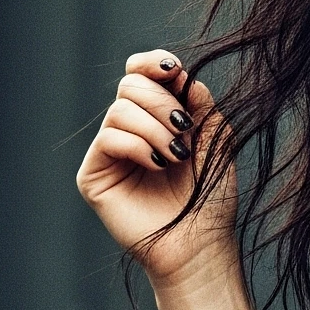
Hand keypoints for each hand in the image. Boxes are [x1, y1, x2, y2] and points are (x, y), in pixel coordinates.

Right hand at [75, 48, 237, 291]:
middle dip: (162, 101)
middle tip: (184, 130)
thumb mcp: (215, 142)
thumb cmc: (210, 199)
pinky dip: (138, 146)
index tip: (175, 70)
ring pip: (120, 109)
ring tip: (176, 158)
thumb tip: (182, 73)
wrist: (201, 246)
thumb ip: (200, 105)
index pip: (142, 74)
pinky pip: (109, 138)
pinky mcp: (95, 174)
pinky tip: (158, 166)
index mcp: (157, 118)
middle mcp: (130, 130)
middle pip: (130, 84)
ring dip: (155, 128)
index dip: (153, 64)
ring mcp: (110, 152)